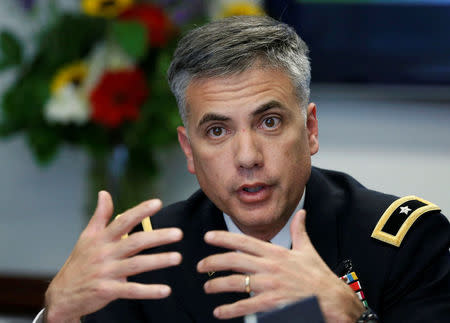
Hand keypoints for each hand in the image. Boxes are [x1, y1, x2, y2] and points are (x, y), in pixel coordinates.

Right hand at [44, 191, 182, 322]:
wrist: (62, 295)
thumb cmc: (79, 262)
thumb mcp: (87, 237)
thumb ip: (100, 216)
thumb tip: (104, 193)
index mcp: (102, 238)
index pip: (123, 221)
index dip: (140, 211)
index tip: (157, 203)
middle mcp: (105, 253)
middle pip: (135, 242)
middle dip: (158, 237)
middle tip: (178, 233)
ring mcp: (106, 272)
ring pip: (136, 265)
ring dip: (158, 261)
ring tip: (177, 257)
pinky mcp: (108, 291)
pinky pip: (131, 291)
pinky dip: (149, 291)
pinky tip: (166, 290)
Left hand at [197, 210, 363, 321]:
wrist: (332, 299)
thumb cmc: (318, 275)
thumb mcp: (307, 249)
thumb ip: (299, 230)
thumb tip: (301, 213)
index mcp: (275, 253)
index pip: (244, 241)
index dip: (224, 238)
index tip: (208, 237)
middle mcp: (270, 266)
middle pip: (234, 261)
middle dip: (213, 262)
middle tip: (200, 266)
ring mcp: (270, 285)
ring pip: (236, 282)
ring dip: (217, 285)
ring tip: (207, 287)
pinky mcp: (272, 303)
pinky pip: (246, 306)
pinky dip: (230, 309)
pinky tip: (219, 311)